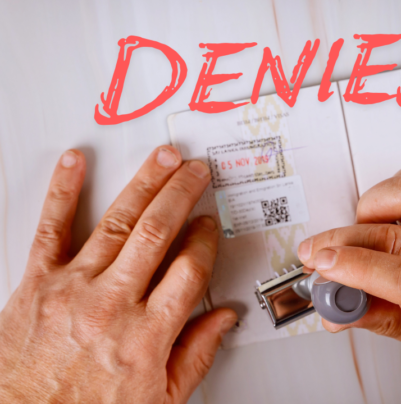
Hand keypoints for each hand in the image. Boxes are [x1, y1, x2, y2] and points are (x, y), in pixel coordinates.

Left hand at [0, 147, 235, 402]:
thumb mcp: (160, 399)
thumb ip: (197, 354)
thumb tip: (223, 320)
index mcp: (147, 336)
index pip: (189, 270)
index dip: (205, 240)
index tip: (208, 225)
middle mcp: (112, 306)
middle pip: (157, 233)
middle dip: (181, 194)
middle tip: (195, 172)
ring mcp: (73, 289)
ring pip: (117, 223)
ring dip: (144, 185)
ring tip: (161, 160)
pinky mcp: (37, 283)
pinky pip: (51, 229)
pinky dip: (63, 192)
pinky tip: (75, 165)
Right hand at [298, 158, 400, 381]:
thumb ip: (382, 321)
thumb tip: (338, 310)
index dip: (355, 268)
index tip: (323, 267)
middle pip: (396, 236)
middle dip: (342, 241)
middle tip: (318, 251)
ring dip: (370, 207)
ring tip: (359, 226)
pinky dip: (399, 181)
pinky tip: (392, 201)